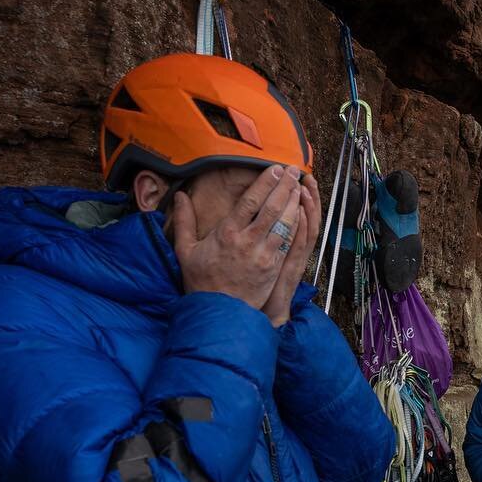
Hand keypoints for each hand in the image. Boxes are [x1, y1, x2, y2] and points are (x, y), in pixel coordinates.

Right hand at [170, 165, 303, 306]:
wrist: (218, 312)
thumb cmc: (201, 282)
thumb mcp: (185, 251)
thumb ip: (184, 221)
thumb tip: (180, 196)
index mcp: (226, 233)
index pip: (250, 201)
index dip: (265, 183)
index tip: (274, 169)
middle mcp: (246, 241)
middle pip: (271, 207)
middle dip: (284, 186)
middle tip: (293, 170)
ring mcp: (262, 255)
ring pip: (283, 223)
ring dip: (293, 202)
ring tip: (299, 186)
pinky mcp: (273, 268)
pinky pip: (288, 242)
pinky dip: (296, 226)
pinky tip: (302, 213)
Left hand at [262, 172, 319, 326]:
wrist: (259, 316)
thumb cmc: (254, 290)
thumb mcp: (259, 262)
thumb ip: (259, 240)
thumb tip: (249, 221)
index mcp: (283, 245)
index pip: (295, 215)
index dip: (297, 196)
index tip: (295, 176)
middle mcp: (290, 250)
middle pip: (303, 217)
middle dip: (304, 194)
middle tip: (303, 174)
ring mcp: (291, 259)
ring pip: (305, 230)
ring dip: (306, 207)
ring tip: (305, 186)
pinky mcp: (288, 270)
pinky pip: (298, 247)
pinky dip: (301, 230)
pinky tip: (300, 213)